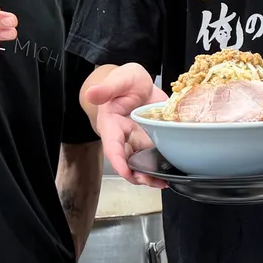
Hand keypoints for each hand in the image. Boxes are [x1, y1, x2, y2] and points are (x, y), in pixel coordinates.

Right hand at [83, 63, 167, 185]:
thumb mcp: (120, 79)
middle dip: (137, 176)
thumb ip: (107, 88)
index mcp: (111, 125)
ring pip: (140, 165)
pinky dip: (161, 168)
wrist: (139, 83)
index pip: (112, 146)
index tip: (126, 173)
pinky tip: (171, 175)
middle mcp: (123, 138)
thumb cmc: (125, 81)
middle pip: (126, 162)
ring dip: (150, 177)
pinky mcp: (150, 142)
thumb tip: (91, 93)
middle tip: (153, 181)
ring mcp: (137, 142)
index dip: (118, 162)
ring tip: (163, 182)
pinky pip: (153, 158)